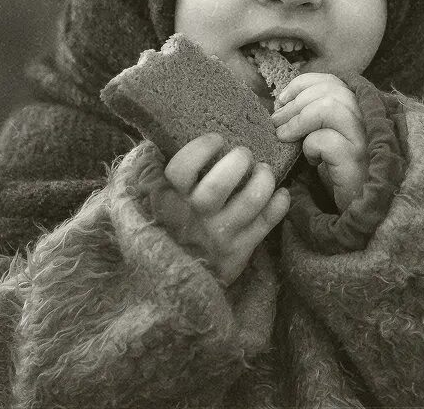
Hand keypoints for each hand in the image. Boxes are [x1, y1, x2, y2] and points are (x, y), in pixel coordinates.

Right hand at [151, 133, 289, 286]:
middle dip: (239, 160)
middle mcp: (196, 216)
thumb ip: (146, 170)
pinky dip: (279, 204)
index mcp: (169, 199)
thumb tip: (150, 144)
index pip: (183, 168)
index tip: (216, 139)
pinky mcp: (240, 250)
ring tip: (263, 170)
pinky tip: (280, 193)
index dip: (202, 147)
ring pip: (251, 200)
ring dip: (264, 179)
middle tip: (244, 154)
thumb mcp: (143, 200)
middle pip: (221, 183)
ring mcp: (219, 234)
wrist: (170, 283)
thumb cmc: (160, 228)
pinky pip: (267, 223)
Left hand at [272, 73, 368, 211]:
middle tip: (276, 122)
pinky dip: (310, 146)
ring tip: (284, 136)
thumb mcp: (326, 137)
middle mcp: (367, 120)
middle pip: (330, 91)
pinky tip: (310, 160)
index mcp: (360, 110)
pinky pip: (327, 140)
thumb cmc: (339, 172)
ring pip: (330, 108)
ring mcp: (365, 140)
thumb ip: (314, 117)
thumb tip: (281, 104)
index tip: (282, 99)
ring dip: (299, 119)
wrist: (359, 209)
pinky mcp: (357, 161)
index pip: (333, 81)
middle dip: (295, 102)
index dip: (303, 84)